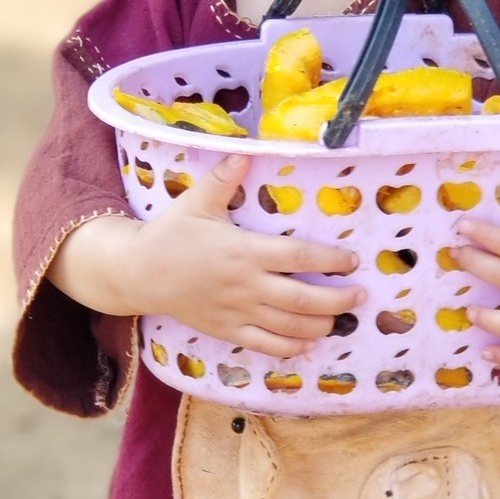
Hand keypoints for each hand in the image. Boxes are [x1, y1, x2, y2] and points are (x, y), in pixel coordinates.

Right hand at [54, 155, 365, 359]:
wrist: (139, 273)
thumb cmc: (171, 234)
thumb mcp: (196, 201)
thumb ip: (224, 178)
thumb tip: (246, 150)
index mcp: (244, 251)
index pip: (298, 258)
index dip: (330, 261)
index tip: (352, 260)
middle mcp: (246, 285)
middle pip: (303, 299)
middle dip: (338, 300)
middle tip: (360, 295)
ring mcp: (238, 312)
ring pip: (289, 326)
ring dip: (320, 324)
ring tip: (341, 318)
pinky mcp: (227, 330)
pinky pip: (265, 345)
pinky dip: (290, 348)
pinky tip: (308, 342)